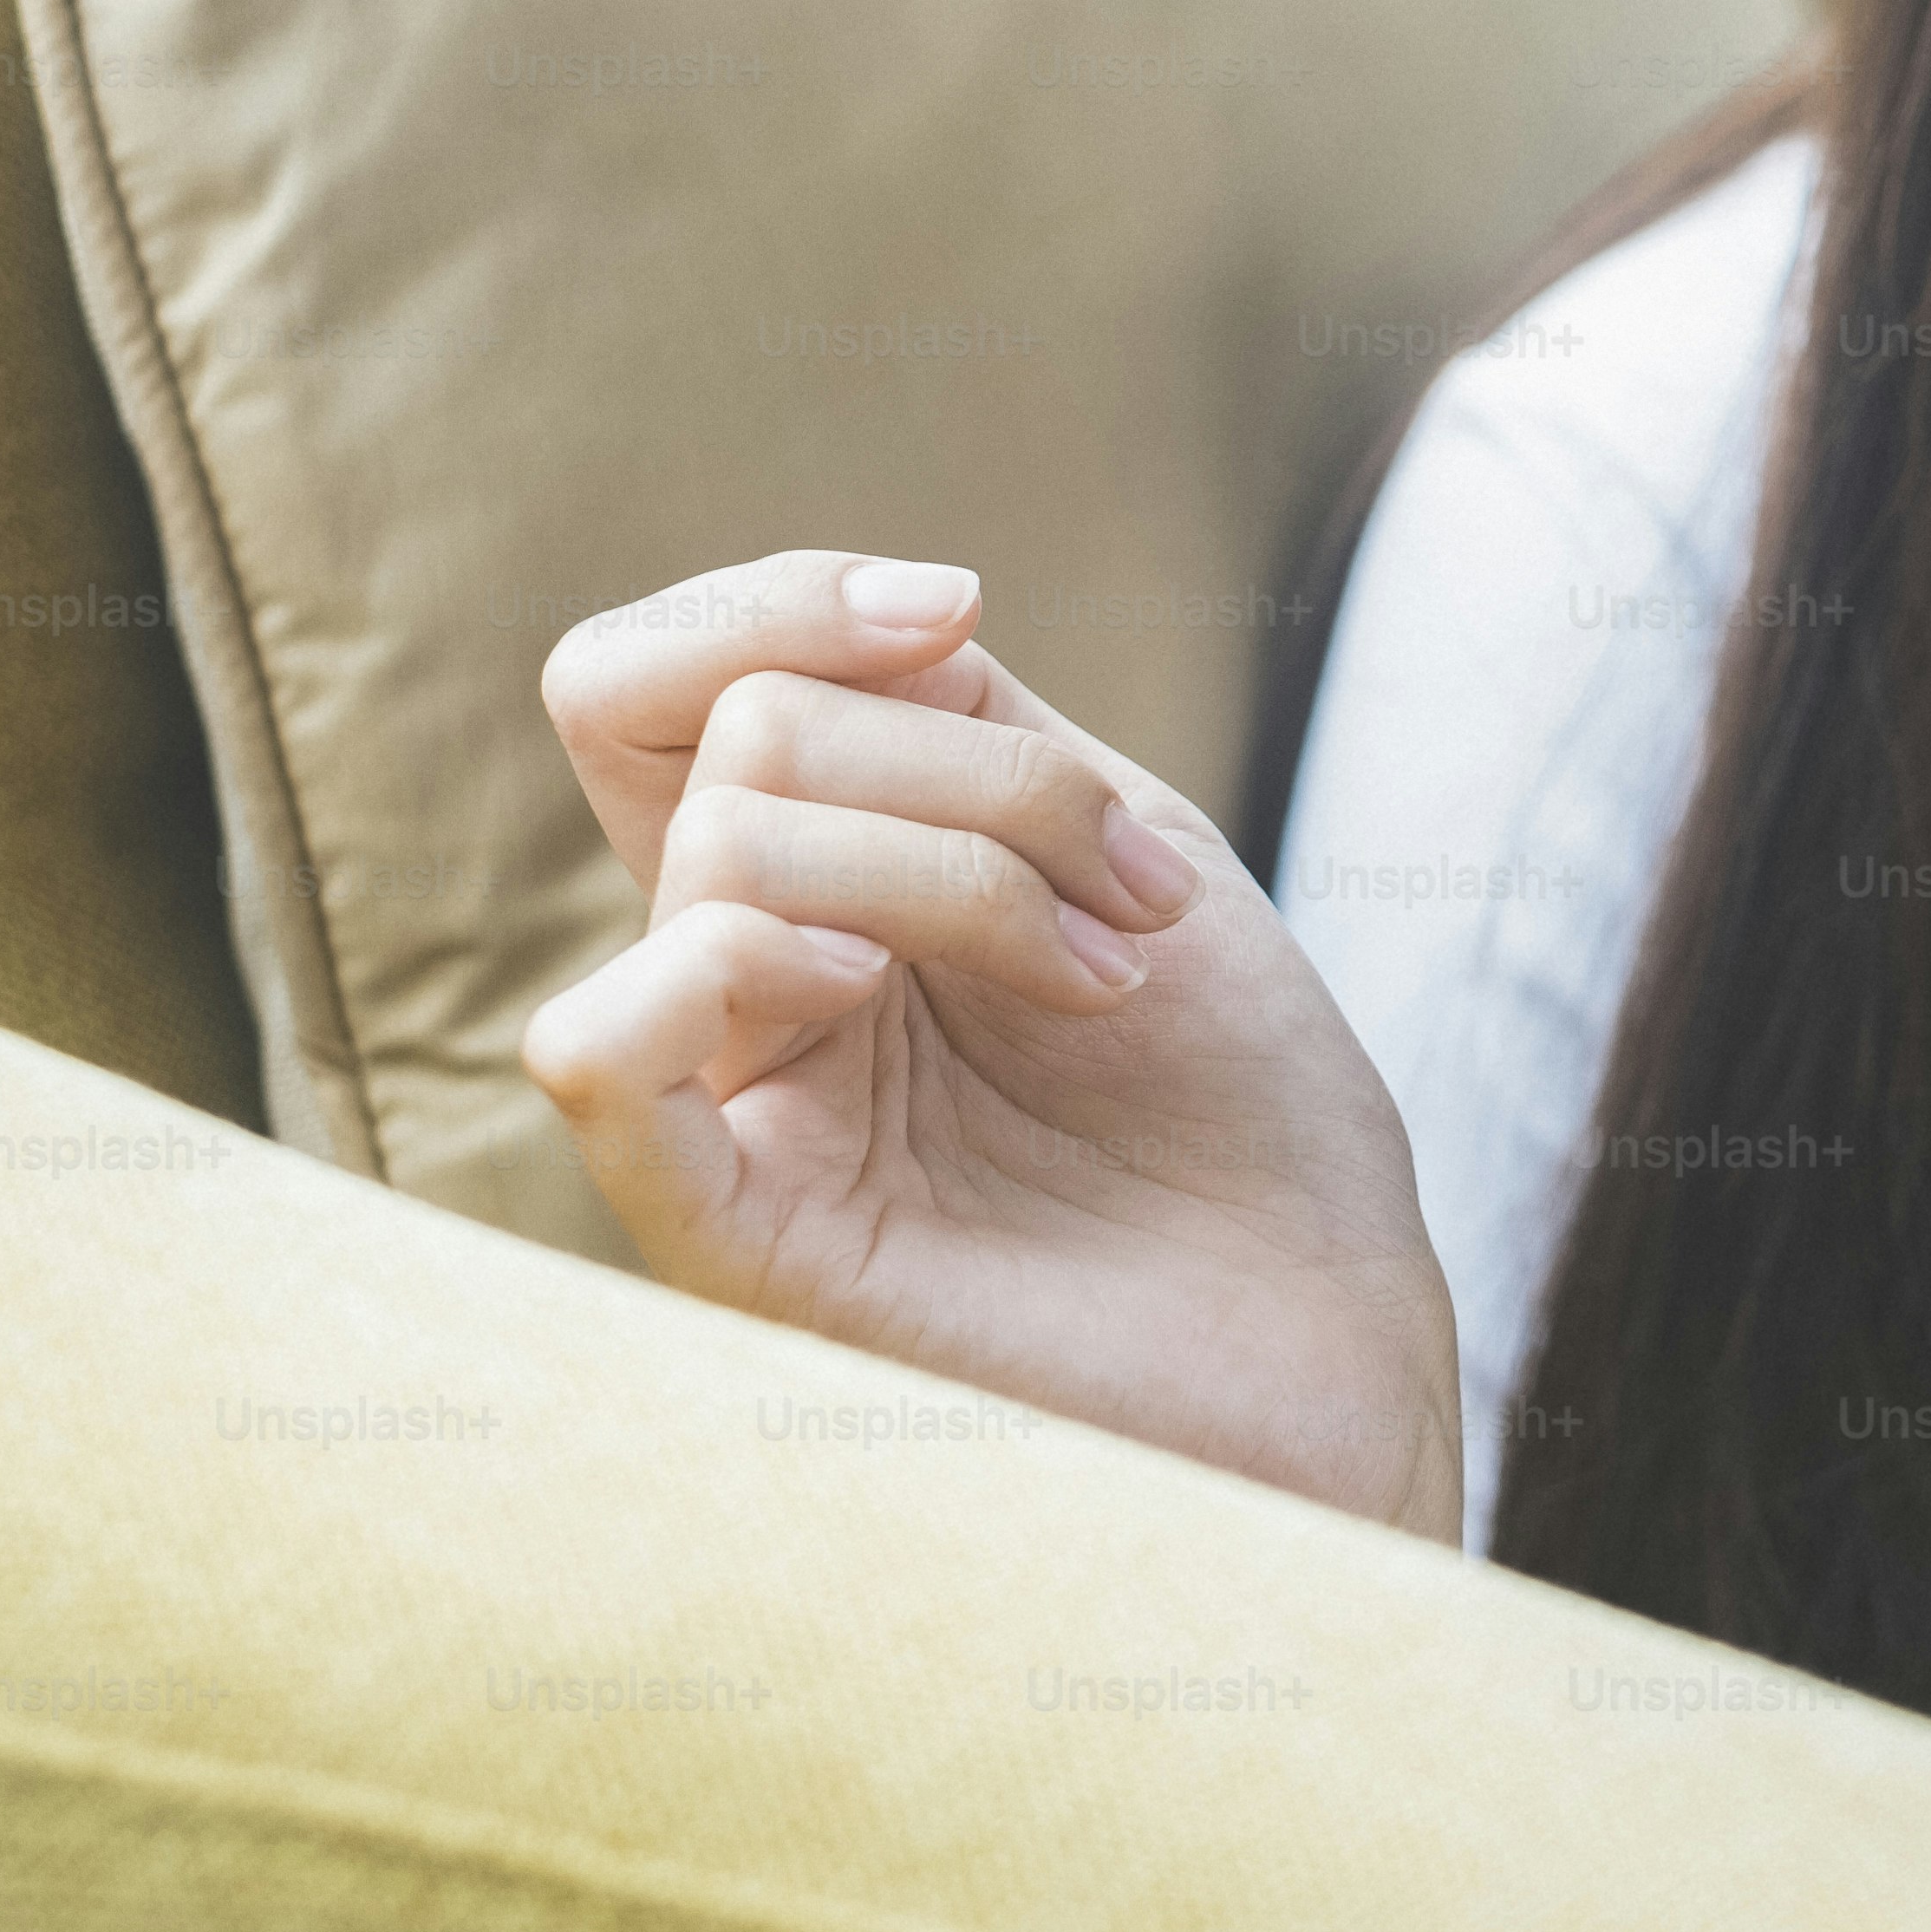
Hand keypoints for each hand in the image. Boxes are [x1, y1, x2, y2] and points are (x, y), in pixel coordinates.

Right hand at [526, 549, 1464, 1541]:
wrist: (1331, 1331)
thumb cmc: (1239, 1107)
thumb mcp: (1122, 841)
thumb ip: (963, 722)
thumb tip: (874, 629)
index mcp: (813, 888)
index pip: (651, 688)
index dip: (774, 600)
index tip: (957, 613)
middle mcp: (741, 993)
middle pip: (745, 742)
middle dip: (981, 773)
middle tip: (1133, 902)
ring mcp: (733, 1110)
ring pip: (729, 851)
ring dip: (968, 867)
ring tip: (1108, 977)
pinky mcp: (742, 1237)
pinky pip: (600, 1057)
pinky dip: (722, 967)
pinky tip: (875, 995)